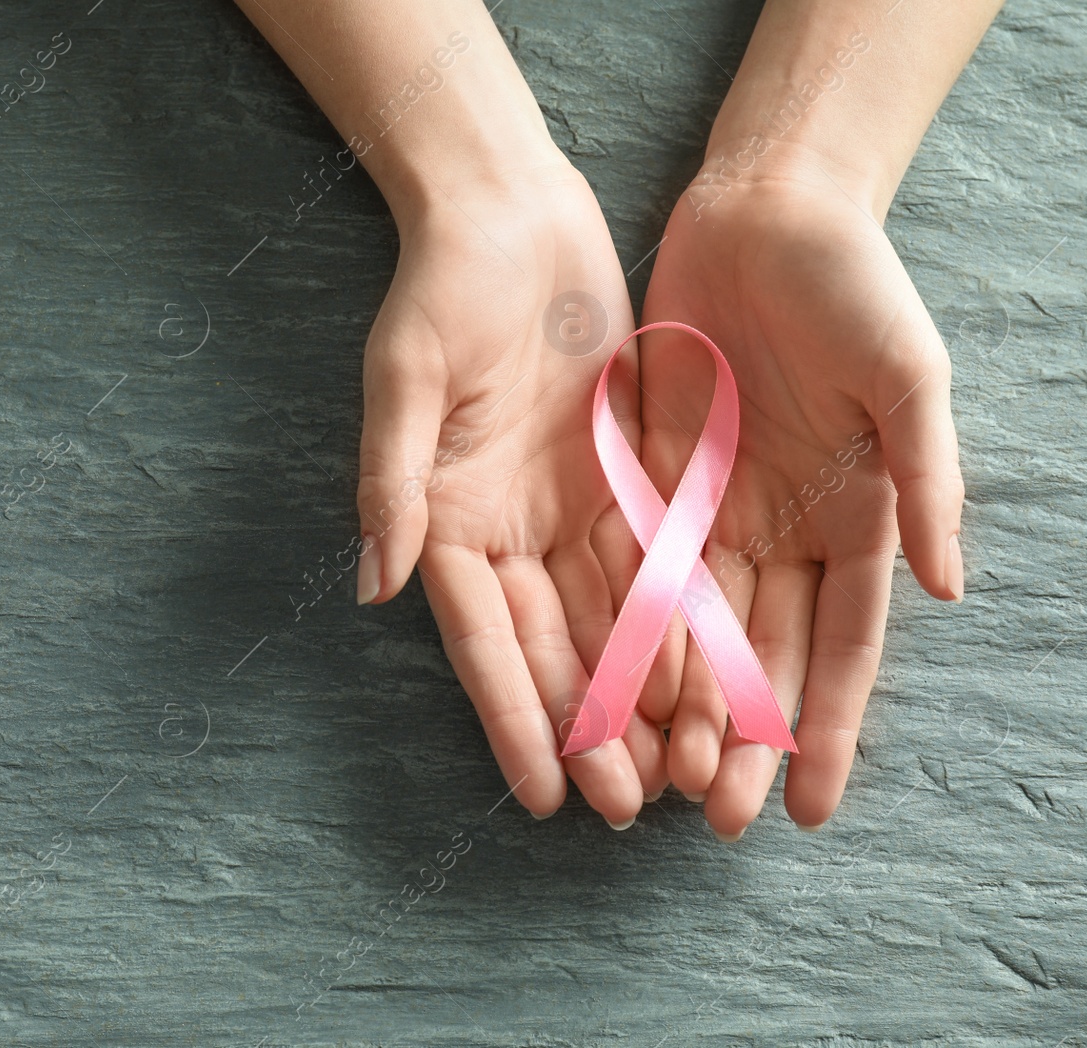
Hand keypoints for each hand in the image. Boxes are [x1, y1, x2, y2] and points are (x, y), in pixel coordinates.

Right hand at [356, 156, 667, 824]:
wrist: (510, 211)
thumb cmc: (443, 286)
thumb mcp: (404, 377)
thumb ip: (393, 481)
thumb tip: (376, 583)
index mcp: (447, 518)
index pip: (482, 639)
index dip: (513, 718)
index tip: (542, 793)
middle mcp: (506, 528)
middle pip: (551, 646)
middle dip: (588, 727)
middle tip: (628, 805)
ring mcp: (566, 506)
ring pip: (610, 619)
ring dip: (639, 692)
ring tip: (678, 767)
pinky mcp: (620, 475)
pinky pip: (656, 561)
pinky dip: (679, 618)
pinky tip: (709, 674)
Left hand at [637, 160, 964, 836]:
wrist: (767, 213)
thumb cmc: (855, 287)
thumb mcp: (908, 378)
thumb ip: (925, 482)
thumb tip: (949, 591)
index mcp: (857, 517)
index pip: (842, 645)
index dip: (829, 726)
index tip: (809, 805)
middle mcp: (786, 529)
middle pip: (762, 654)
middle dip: (742, 737)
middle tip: (717, 818)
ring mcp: (718, 509)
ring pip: (696, 627)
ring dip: (681, 703)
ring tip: (659, 778)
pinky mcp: (656, 478)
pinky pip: (639, 566)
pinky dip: (629, 628)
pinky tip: (611, 688)